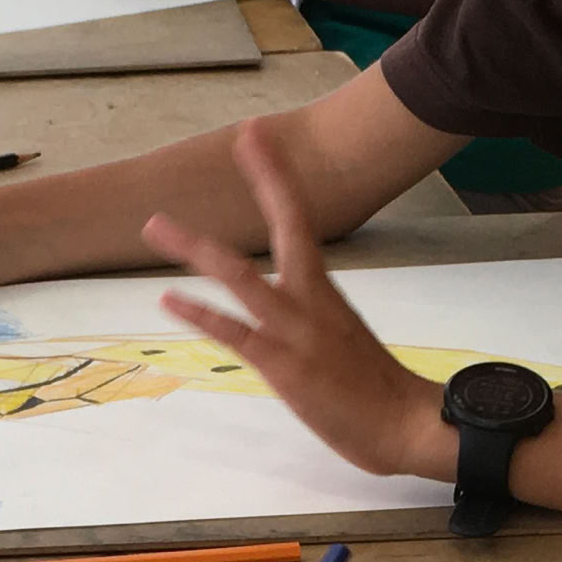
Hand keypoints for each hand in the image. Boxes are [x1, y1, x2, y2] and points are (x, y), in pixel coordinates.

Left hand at [142, 120, 452, 478]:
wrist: (405, 424)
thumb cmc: (377, 392)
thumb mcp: (342, 342)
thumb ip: (312, 324)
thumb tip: (292, 323)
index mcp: (325, 292)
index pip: (301, 220)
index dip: (278, 177)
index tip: (258, 138)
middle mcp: (311, 300)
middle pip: (288, 224)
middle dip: (266, 178)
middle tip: (243, 137)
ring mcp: (296, 330)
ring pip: (241, 276)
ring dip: (195, 247)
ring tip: (156, 226)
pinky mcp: (282, 365)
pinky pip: (234, 332)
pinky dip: (200, 315)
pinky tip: (170, 299)